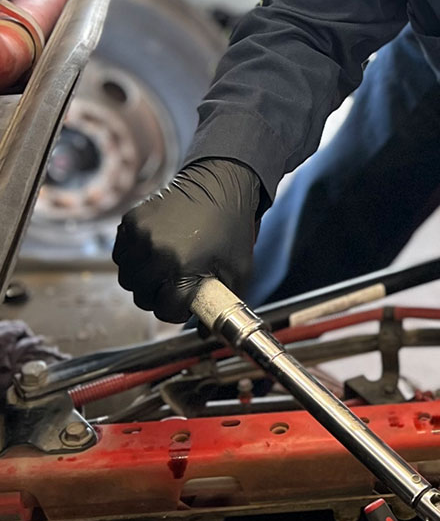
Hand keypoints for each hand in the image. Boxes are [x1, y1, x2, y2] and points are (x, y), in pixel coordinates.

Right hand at [113, 158, 262, 321]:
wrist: (221, 185)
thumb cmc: (232, 230)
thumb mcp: (237, 273)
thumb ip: (222, 306)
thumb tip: (204, 334)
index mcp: (184, 270)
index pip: (165, 310)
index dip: (177, 310)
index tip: (184, 301)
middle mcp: (157, 254)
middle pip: (142, 298)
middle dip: (158, 297)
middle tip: (174, 285)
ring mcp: (141, 236)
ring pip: (127, 278)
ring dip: (142, 279)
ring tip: (163, 269)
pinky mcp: (130, 221)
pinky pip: (121, 254)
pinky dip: (133, 258)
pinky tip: (153, 251)